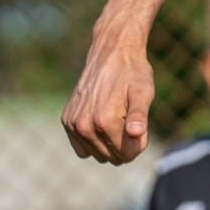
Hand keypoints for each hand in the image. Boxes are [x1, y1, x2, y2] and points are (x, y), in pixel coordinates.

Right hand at [62, 34, 154, 164]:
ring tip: (116, 116)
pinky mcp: (66, 121)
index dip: (139, 143)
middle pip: (112, 157)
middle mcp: (84, 125)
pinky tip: (101, 120)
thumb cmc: (132, 73)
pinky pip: (82, 149)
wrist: (111, 52)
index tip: (141, 125)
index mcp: (104, 121)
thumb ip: (139, 115)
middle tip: (129, 118)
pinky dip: (93, 140)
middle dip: (125, 144)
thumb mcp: (143, 92)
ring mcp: (72, 124)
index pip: (127, 154)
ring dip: (109, 142)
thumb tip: (136, 134)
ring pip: (97, 154)